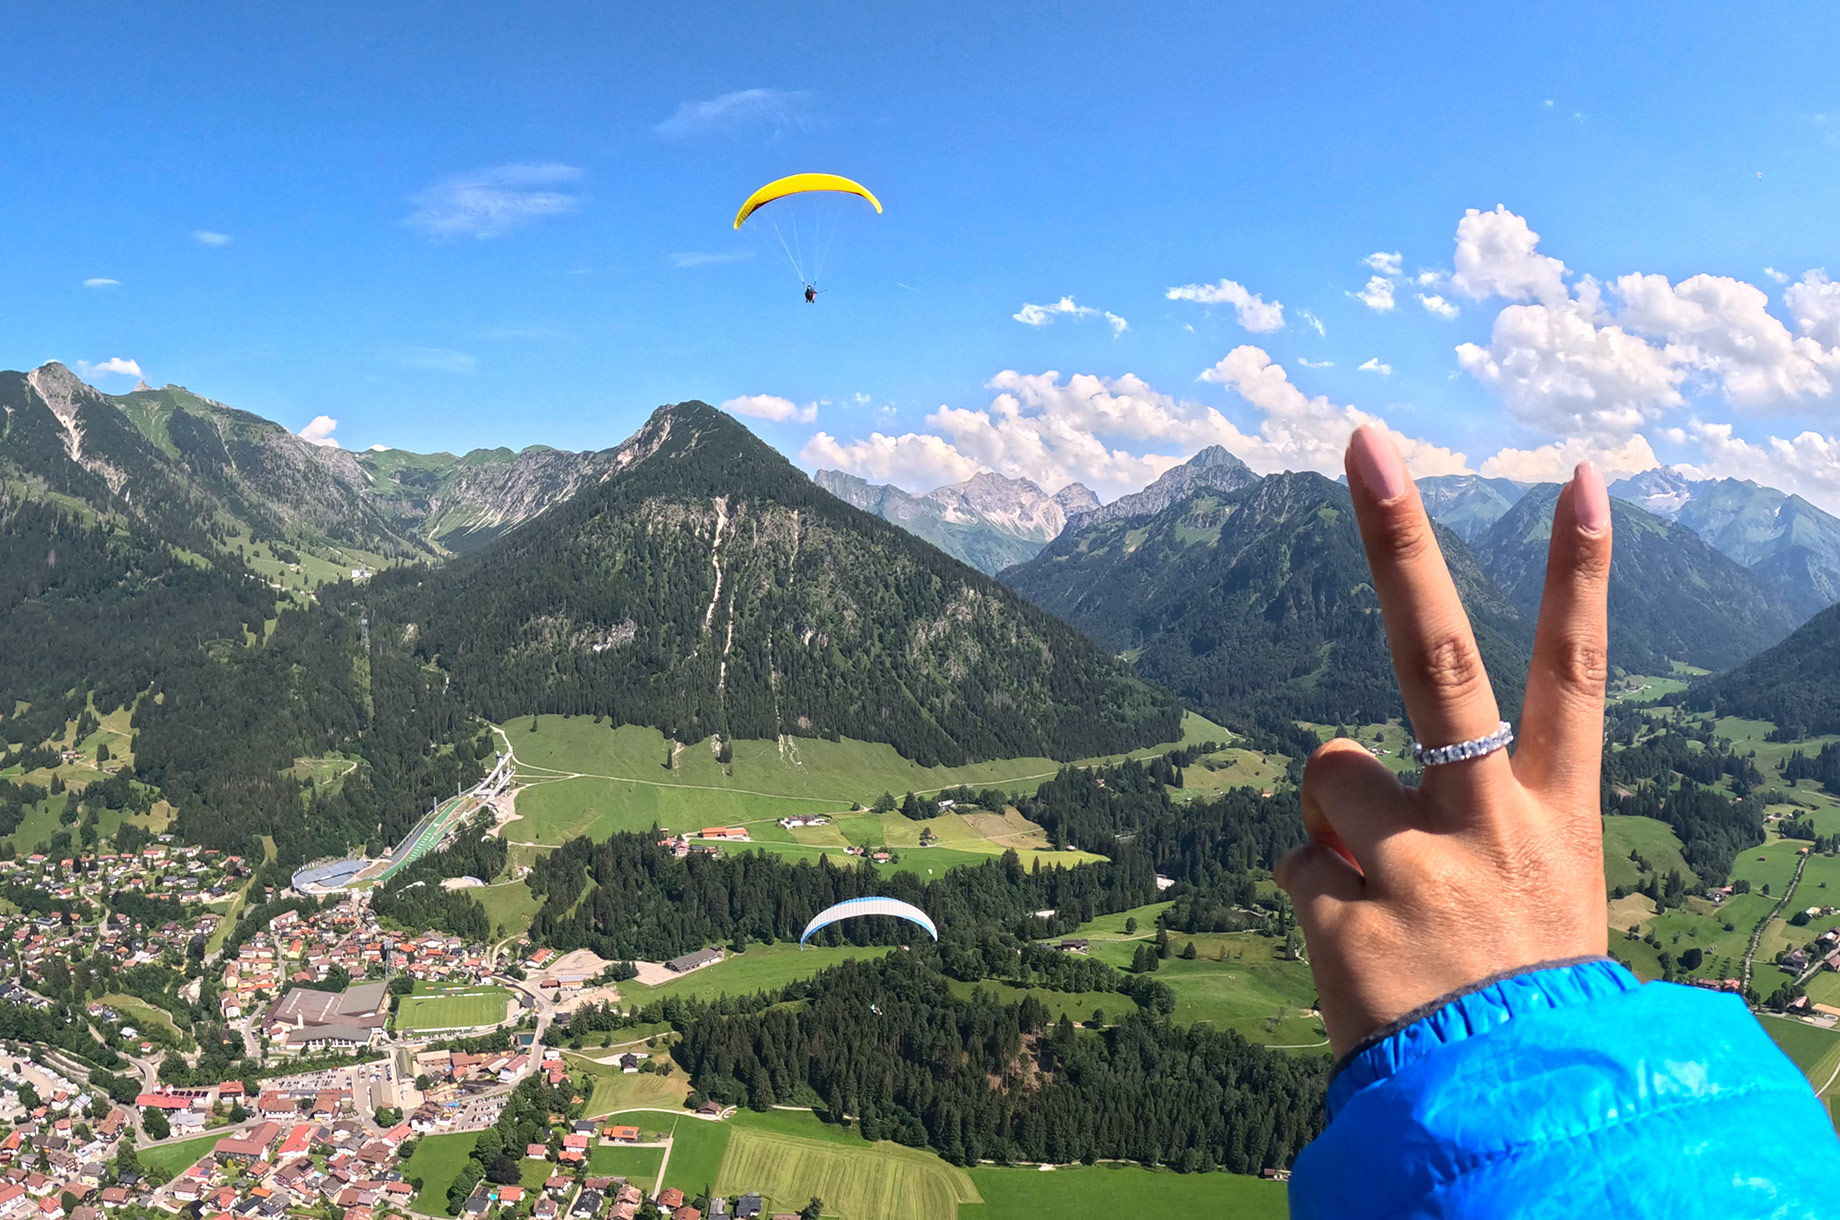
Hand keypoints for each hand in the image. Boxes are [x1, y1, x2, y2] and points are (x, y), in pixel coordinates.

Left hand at [1277, 425, 1613, 1057]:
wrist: (1505, 1116)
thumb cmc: (1514, 991)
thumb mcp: (1534, 895)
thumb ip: (1455, 813)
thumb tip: (1322, 769)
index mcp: (1553, 814)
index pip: (1576, 675)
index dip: (1579, 576)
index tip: (1583, 477)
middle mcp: (1489, 820)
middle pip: (1439, 656)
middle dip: (1399, 541)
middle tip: (1366, 443)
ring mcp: (1414, 861)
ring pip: (1324, 774)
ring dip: (1333, 826)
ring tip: (1385, 904)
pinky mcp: (1344, 907)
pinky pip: (1290, 863)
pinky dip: (1311, 896)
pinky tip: (1359, 954)